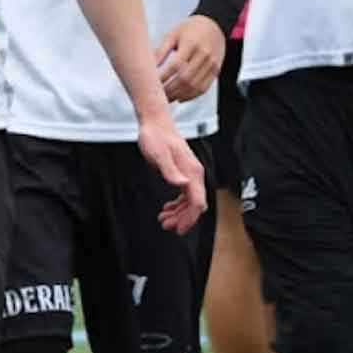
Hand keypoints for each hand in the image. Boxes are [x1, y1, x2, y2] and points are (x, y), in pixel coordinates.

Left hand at [135, 109, 208, 235]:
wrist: (155, 123)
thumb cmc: (155, 137)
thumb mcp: (158, 154)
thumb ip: (170, 170)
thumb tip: (182, 184)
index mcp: (192, 172)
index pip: (197, 202)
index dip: (189, 218)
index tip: (178, 229)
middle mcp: (195, 174)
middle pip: (195, 204)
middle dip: (183, 218)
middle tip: (166, 226)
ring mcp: (190, 174)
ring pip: (190, 201)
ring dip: (179, 213)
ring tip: (163, 220)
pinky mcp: (183, 172)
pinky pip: (185, 194)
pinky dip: (177, 204)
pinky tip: (167, 208)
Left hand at [154, 13, 226, 103]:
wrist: (214, 25)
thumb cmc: (189, 29)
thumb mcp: (173, 34)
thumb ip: (161, 51)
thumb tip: (148, 68)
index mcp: (191, 43)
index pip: (176, 65)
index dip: (163, 77)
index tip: (152, 84)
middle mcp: (203, 54)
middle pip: (185, 78)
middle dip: (170, 90)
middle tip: (157, 95)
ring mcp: (212, 64)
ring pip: (195, 86)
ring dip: (179, 95)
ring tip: (166, 99)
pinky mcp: (216, 71)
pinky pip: (204, 88)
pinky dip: (191, 96)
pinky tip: (180, 98)